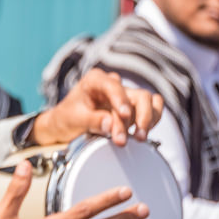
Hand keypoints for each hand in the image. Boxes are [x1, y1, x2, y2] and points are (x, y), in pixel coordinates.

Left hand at [31, 68, 161, 146]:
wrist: (66, 125)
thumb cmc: (67, 117)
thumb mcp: (73, 119)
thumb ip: (91, 121)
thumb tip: (110, 124)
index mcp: (95, 80)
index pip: (113, 86)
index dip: (121, 100)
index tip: (124, 115)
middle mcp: (114, 84)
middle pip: (139, 95)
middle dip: (139, 117)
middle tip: (134, 137)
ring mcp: (125, 95)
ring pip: (149, 102)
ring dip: (147, 121)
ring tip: (138, 138)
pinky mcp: (133, 107)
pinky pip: (152, 109)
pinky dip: (151, 121)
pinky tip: (141, 132)